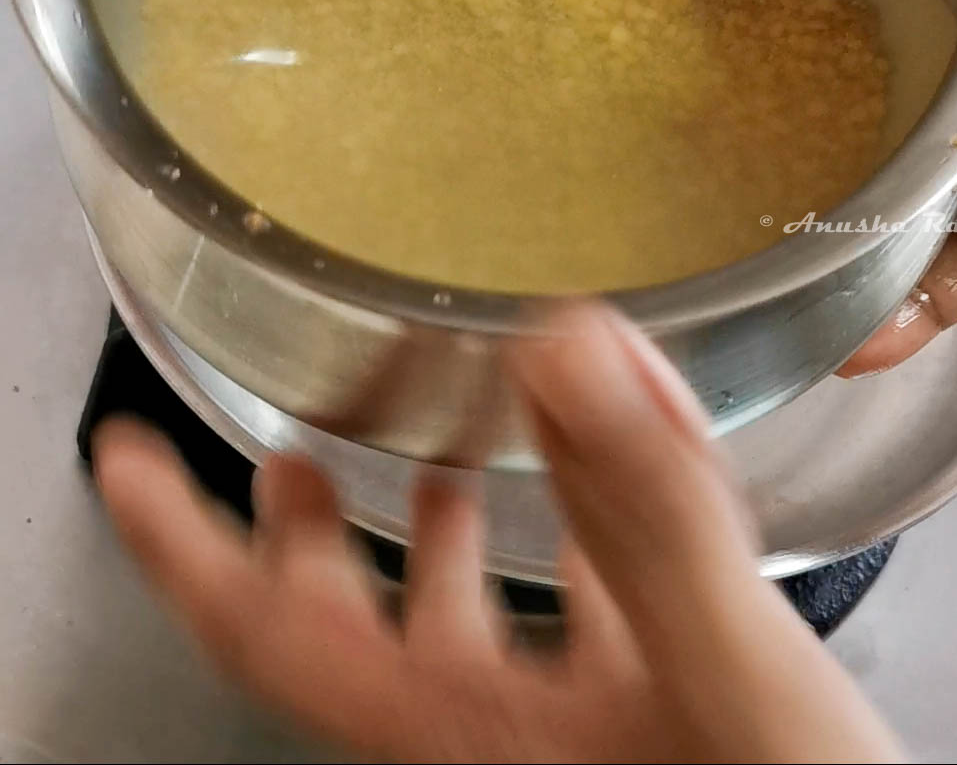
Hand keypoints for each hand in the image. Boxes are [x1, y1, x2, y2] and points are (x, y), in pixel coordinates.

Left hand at [96, 305, 902, 762]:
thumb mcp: (715, 664)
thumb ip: (647, 510)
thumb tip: (563, 348)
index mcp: (466, 719)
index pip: (274, 629)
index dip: (182, 542)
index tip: (126, 463)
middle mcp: (492, 724)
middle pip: (350, 623)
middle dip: (296, 533)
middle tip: (278, 454)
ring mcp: (557, 724)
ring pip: (458, 617)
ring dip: (421, 535)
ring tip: (425, 458)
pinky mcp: (629, 711)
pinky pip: (568, 615)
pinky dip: (560, 545)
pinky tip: (595, 503)